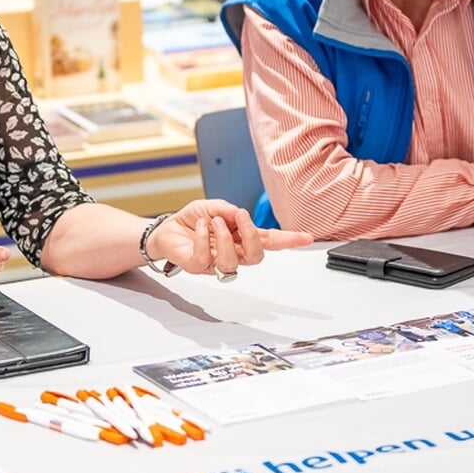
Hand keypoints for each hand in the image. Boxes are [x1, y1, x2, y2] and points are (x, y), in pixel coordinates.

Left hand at [147, 199, 313, 277]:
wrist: (166, 228)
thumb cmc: (193, 220)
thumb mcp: (213, 206)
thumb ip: (228, 210)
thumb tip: (241, 214)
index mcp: (242, 238)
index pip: (270, 241)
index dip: (289, 240)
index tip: (307, 238)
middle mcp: (233, 253)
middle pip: (256, 257)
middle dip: (252, 237)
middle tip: (242, 219)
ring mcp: (216, 262)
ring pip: (232, 262)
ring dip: (225, 237)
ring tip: (215, 221)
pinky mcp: (197, 267)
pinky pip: (205, 258)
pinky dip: (204, 237)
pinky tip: (201, 226)